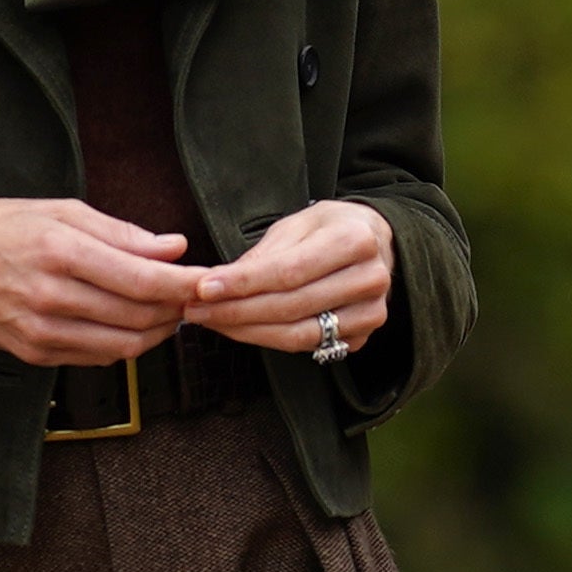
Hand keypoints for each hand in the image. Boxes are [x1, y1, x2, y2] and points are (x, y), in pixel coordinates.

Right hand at [0, 198, 204, 364]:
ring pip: (124, 344)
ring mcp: (42, 332)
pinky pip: (99, 356)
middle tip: (195, 296)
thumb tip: (174, 247)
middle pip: (139, 316)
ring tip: (170, 310)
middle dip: (177, 308)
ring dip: (158, 331)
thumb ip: (121, 233)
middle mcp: (51, 297)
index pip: (142, 279)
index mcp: (60, 253)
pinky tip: (134, 323)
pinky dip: (126, 343)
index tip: (210, 281)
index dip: (184, 285)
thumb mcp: (60, 211)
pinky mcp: (36, 354)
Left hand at [186, 197, 395, 357]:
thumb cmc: (329, 229)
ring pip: (298, 333)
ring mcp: (371, 312)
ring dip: (247, 331)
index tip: (202, 288)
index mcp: (356, 240)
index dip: (243, 283)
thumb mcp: (297, 225)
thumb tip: (218, 284)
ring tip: (211, 321)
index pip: (289, 271)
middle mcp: (371, 278)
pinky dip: (268, 340)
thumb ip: (263, 255)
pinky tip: (241, 329)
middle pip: (290, 306)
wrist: (376, 244)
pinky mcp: (363, 336)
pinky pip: (307, 346)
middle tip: (196, 309)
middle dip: (236, 311)